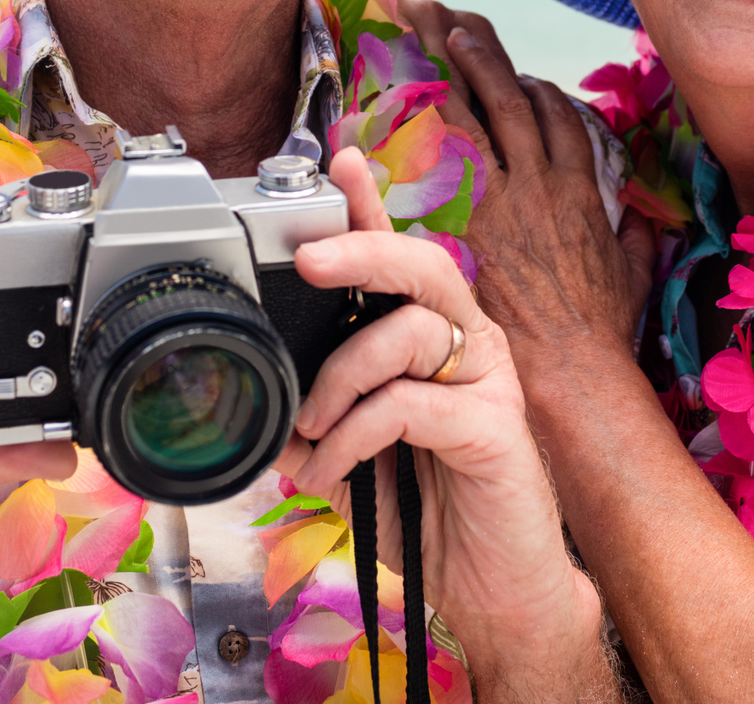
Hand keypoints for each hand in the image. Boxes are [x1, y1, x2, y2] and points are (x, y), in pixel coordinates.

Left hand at [274, 148, 612, 698]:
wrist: (494, 592)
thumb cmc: (428, 515)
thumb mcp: (354, 457)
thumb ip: (316, 422)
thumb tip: (257, 407)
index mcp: (430, 337)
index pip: (398, 255)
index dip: (370, 204)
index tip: (338, 160)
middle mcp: (466, 343)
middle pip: (419, 264)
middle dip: (359, 250)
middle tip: (308, 260)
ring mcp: (488, 380)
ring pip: (409, 329)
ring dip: (339, 377)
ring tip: (310, 429)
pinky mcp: (496, 427)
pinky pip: (411, 404)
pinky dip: (355, 436)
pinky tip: (333, 471)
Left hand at [399, 1, 654, 361]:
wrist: (568, 366)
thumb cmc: (599, 329)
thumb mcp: (632, 273)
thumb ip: (633, 236)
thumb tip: (640, 219)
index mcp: (578, 189)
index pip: (557, 116)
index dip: (534, 87)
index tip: (518, 72)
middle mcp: (536, 183)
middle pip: (505, 98)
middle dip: (477, 52)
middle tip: (450, 20)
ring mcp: (496, 200)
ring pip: (468, 115)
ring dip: (444, 70)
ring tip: (422, 34)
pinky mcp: (460, 225)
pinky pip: (431, 162)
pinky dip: (410, 128)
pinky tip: (388, 103)